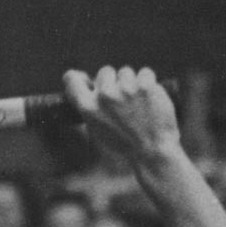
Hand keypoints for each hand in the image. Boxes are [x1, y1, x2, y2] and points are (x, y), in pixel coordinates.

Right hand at [62, 67, 180, 165]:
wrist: (153, 155)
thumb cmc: (126, 147)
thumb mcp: (100, 132)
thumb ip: (93, 109)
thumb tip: (90, 86)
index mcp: (89, 109)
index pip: (72, 80)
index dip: (77, 77)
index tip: (84, 79)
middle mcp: (105, 96)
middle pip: (106, 72)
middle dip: (114, 82)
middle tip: (124, 103)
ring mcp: (125, 89)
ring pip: (127, 72)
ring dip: (133, 84)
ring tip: (140, 106)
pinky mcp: (145, 85)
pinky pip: (145, 73)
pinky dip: (149, 84)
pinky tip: (151, 102)